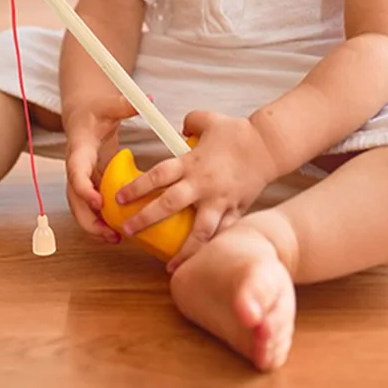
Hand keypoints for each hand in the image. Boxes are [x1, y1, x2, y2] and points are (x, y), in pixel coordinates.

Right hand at [64, 93, 138, 243]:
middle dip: (88, 219)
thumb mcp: (109, 105)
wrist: (81, 116)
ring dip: (93, 225)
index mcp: (79, 149)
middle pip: (74, 199)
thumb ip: (125, 104)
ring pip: (80, 208)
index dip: (84, 189)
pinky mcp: (90, 185)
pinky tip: (117, 232)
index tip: (99, 202)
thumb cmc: (95, 111)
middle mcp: (76, 168)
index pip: (75, 172)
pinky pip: (90, 207)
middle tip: (108, 233)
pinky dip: (100, 221)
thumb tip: (149, 100)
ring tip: (114, 239)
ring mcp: (81, 178)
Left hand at [116, 110, 276, 272]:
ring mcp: (220, 200)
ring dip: (183, 251)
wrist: (269, 146)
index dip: (137, 187)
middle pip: (170, 204)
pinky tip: (204, 263)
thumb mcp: (208, 119)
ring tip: (170, 268)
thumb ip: (190, 122)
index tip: (119, 198)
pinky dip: (212, 249)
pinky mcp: (236, 211)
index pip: (158, 175)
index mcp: (192, 162)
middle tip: (127, 230)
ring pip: (199, 231)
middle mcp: (203, 184)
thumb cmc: (238, 131)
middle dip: (146, 219)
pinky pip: (222, 234)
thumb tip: (180, 128)